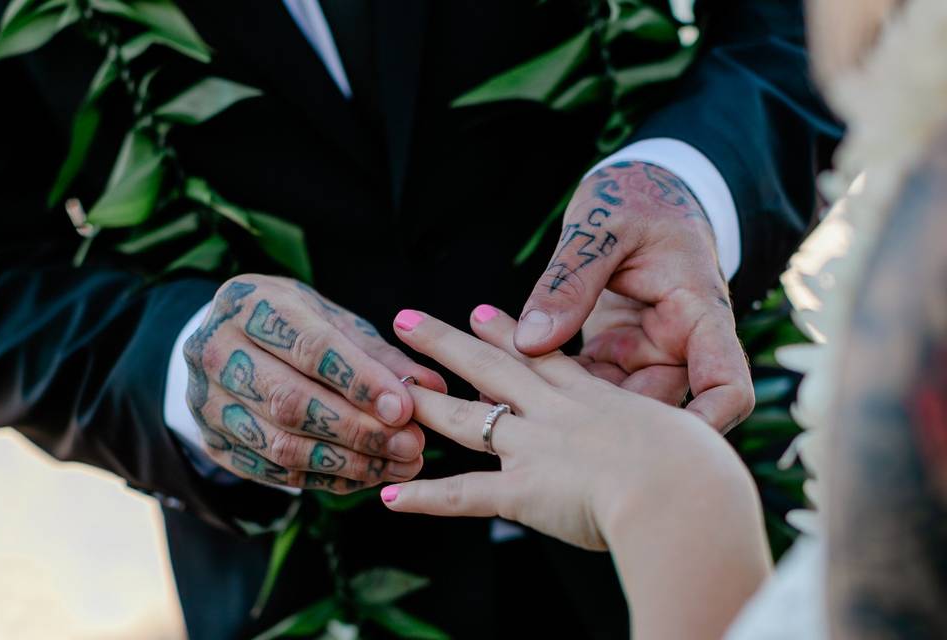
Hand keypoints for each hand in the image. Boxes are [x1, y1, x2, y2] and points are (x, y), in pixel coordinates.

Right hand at [182, 275, 445, 492]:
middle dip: (358, 430)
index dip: (360, 381)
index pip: (309, 347)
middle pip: (291, 402)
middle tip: (411, 445)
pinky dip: (326, 480)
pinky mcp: (214, 442)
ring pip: (281, 445)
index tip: (405, 409)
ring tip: (399, 466)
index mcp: (251, 303)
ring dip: (348, 463)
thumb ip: (381, 355)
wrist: (225, 341)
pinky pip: (273, 472)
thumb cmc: (295, 326)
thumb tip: (434, 388)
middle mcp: (217, 351)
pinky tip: (367, 477)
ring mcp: (208, 401)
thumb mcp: (335, 322)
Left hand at [383, 305, 756, 550]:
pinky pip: (464, 495)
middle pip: (493, 368)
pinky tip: (390, 499)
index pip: (543, 354)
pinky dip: (426, 499)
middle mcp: (556, 414)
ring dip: (428, 405)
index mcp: (594, 395)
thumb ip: (658, 423)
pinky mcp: (524, 492)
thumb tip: (649, 434)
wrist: (685, 491)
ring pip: (468, 420)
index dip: (508, 333)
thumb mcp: (685, 427)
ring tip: (393, 391)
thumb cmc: (700, 463)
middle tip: (408, 322)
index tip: (479, 315)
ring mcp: (535, 449)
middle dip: (448, 343)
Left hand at [513, 162, 752, 431]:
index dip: (706, 425)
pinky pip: (584, 386)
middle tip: (549, 447)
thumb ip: (572, 280)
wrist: (637, 191)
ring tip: (509, 420)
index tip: (666, 451)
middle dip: (611, 433)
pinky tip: (500, 395)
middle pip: (658, 411)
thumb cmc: (633, 199)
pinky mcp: (614, 354)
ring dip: (567, 417)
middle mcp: (677, 346)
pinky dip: (547, 391)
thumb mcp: (603, 229)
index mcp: (699, 314)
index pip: (726, 384)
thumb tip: (530, 341)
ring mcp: (645, 354)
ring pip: (613, 407)